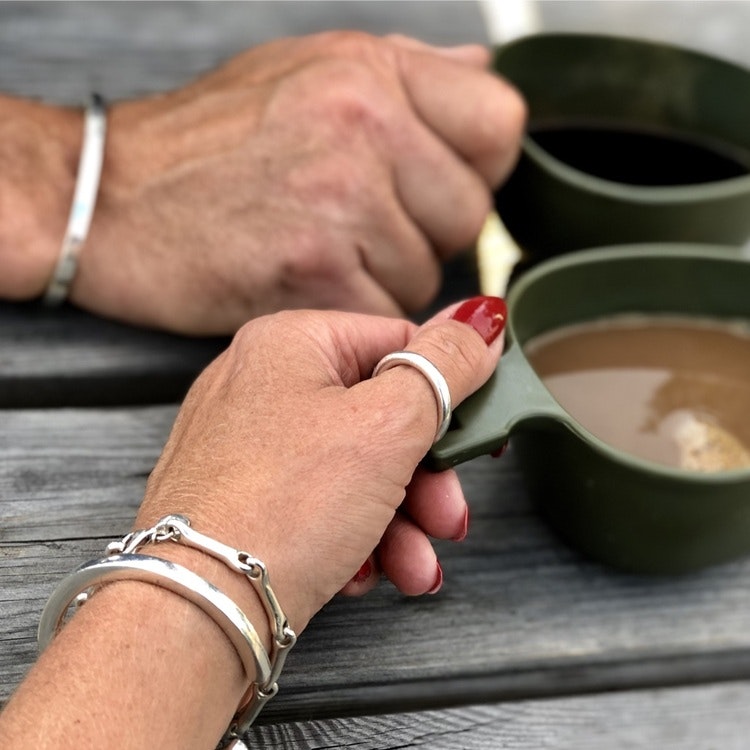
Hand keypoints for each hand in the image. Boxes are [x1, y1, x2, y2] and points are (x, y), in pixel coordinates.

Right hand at [64, 32, 522, 332]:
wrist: (109, 200)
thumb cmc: (202, 144)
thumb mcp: (304, 70)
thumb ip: (404, 73)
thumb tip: (479, 77)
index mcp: (371, 72)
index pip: (498, 127)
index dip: (476, 170)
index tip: (437, 189)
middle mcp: (363, 126)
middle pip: (469, 215)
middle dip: (426, 236)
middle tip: (364, 230)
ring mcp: (340, 199)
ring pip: (426, 276)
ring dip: (385, 280)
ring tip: (323, 254)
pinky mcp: (314, 270)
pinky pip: (384, 316)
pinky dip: (354, 314)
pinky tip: (308, 284)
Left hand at [135, 295, 505, 636]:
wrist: (198, 610)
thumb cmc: (280, 507)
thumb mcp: (387, 423)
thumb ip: (444, 365)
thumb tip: (480, 318)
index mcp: (290, 343)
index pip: (397, 344)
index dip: (447, 391)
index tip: (477, 434)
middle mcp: (261, 385)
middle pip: (379, 417)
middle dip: (426, 480)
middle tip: (449, 516)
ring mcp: (247, 444)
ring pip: (355, 470)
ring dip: (399, 523)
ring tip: (414, 565)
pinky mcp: (245, 498)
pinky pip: (319, 504)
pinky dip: (354, 538)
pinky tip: (364, 572)